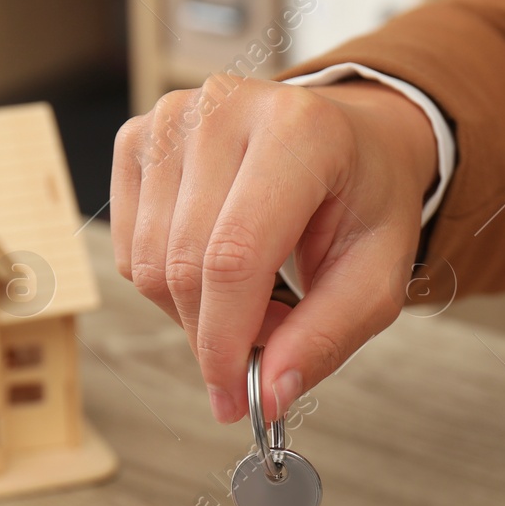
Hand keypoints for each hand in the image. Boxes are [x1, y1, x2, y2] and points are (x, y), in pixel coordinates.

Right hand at [111, 77, 437, 422]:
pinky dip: (167, 283)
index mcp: (299, 130)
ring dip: (194, 312)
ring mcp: (173, 117)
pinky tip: (214, 268)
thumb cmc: (363, 205)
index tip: (234, 396)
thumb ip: (325, 339)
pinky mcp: (138, 138)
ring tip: (251, 298)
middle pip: (184, 266)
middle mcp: (225, 108)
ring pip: (148, 265)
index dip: (226, 340)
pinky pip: (129, 251)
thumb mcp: (375, 279)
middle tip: (266, 343)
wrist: (349, 142)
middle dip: (217, 334)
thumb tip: (268, 396)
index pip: (234, 256)